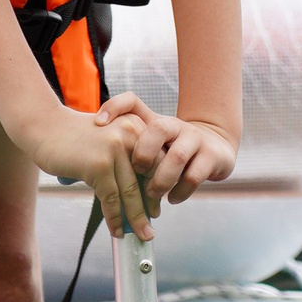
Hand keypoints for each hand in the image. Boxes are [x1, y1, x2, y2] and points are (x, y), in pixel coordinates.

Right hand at [25, 104, 154, 241]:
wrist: (45, 127)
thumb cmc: (75, 136)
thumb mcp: (109, 139)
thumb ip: (126, 159)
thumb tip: (141, 196)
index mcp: (137, 126)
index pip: (157, 162)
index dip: (158, 188)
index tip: (156, 207)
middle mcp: (130, 134)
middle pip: (147, 178)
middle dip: (150, 207)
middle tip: (150, 227)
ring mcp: (114, 149)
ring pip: (130, 192)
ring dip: (136, 218)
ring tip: (141, 234)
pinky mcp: (99, 165)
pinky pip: (111, 198)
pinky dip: (115, 218)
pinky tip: (117, 229)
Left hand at [95, 92, 238, 205]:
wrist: (215, 148)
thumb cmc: (171, 150)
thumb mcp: (150, 145)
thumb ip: (125, 149)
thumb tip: (86, 166)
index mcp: (155, 120)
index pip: (132, 101)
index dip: (113, 106)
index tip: (97, 123)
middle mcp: (175, 125)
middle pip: (157, 129)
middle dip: (142, 154)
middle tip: (135, 172)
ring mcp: (195, 139)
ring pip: (176, 157)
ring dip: (160, 180)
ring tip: (152, 195)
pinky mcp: (211, 157)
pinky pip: (193, 177)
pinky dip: (179, 192)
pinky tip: (171, 199)